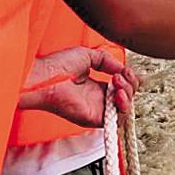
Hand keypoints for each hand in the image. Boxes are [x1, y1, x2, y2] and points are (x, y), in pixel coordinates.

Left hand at [20, 47, 137, 126]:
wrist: (44, 77)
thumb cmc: (57, 66)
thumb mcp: (88, 56)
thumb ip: (108, 60)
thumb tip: (122, 68)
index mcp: (94, 87)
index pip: (120, 87)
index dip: (128, 79)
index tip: (126, 69)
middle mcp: (97, 100)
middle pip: (126, 97)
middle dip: (131, 84)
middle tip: (122, 74)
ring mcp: (96, 109)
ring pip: (124, 109)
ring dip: (128, 93)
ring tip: (118, 80)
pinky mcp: (93, 118)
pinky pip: (116, 119)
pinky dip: (123, 105)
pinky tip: (118, 92)